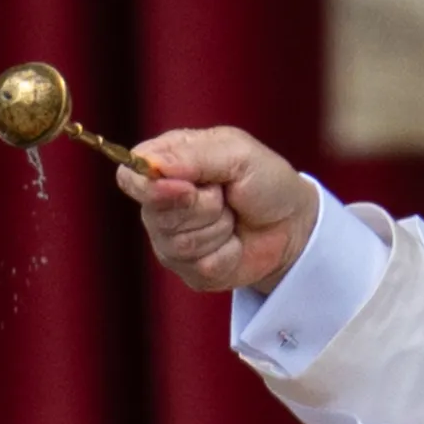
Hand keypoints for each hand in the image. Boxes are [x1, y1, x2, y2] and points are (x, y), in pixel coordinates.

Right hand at [116, 126, 320, 293]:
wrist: (294, 224)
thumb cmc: (266, 181)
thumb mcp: (237, 154)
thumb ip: (193, 156)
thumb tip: (149, 165)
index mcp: (166, 163)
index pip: (129, 176)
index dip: (150, 186)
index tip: (187, 187)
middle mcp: (161, 202)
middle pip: (156, 214)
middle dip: (203, 206)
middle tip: (226, 197)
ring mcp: (171, 239)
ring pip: (180, 243)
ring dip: (218, 229)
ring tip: (233, 217)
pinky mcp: (189, 269)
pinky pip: (199, 266)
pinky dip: (227, 253)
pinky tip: (235, 243)